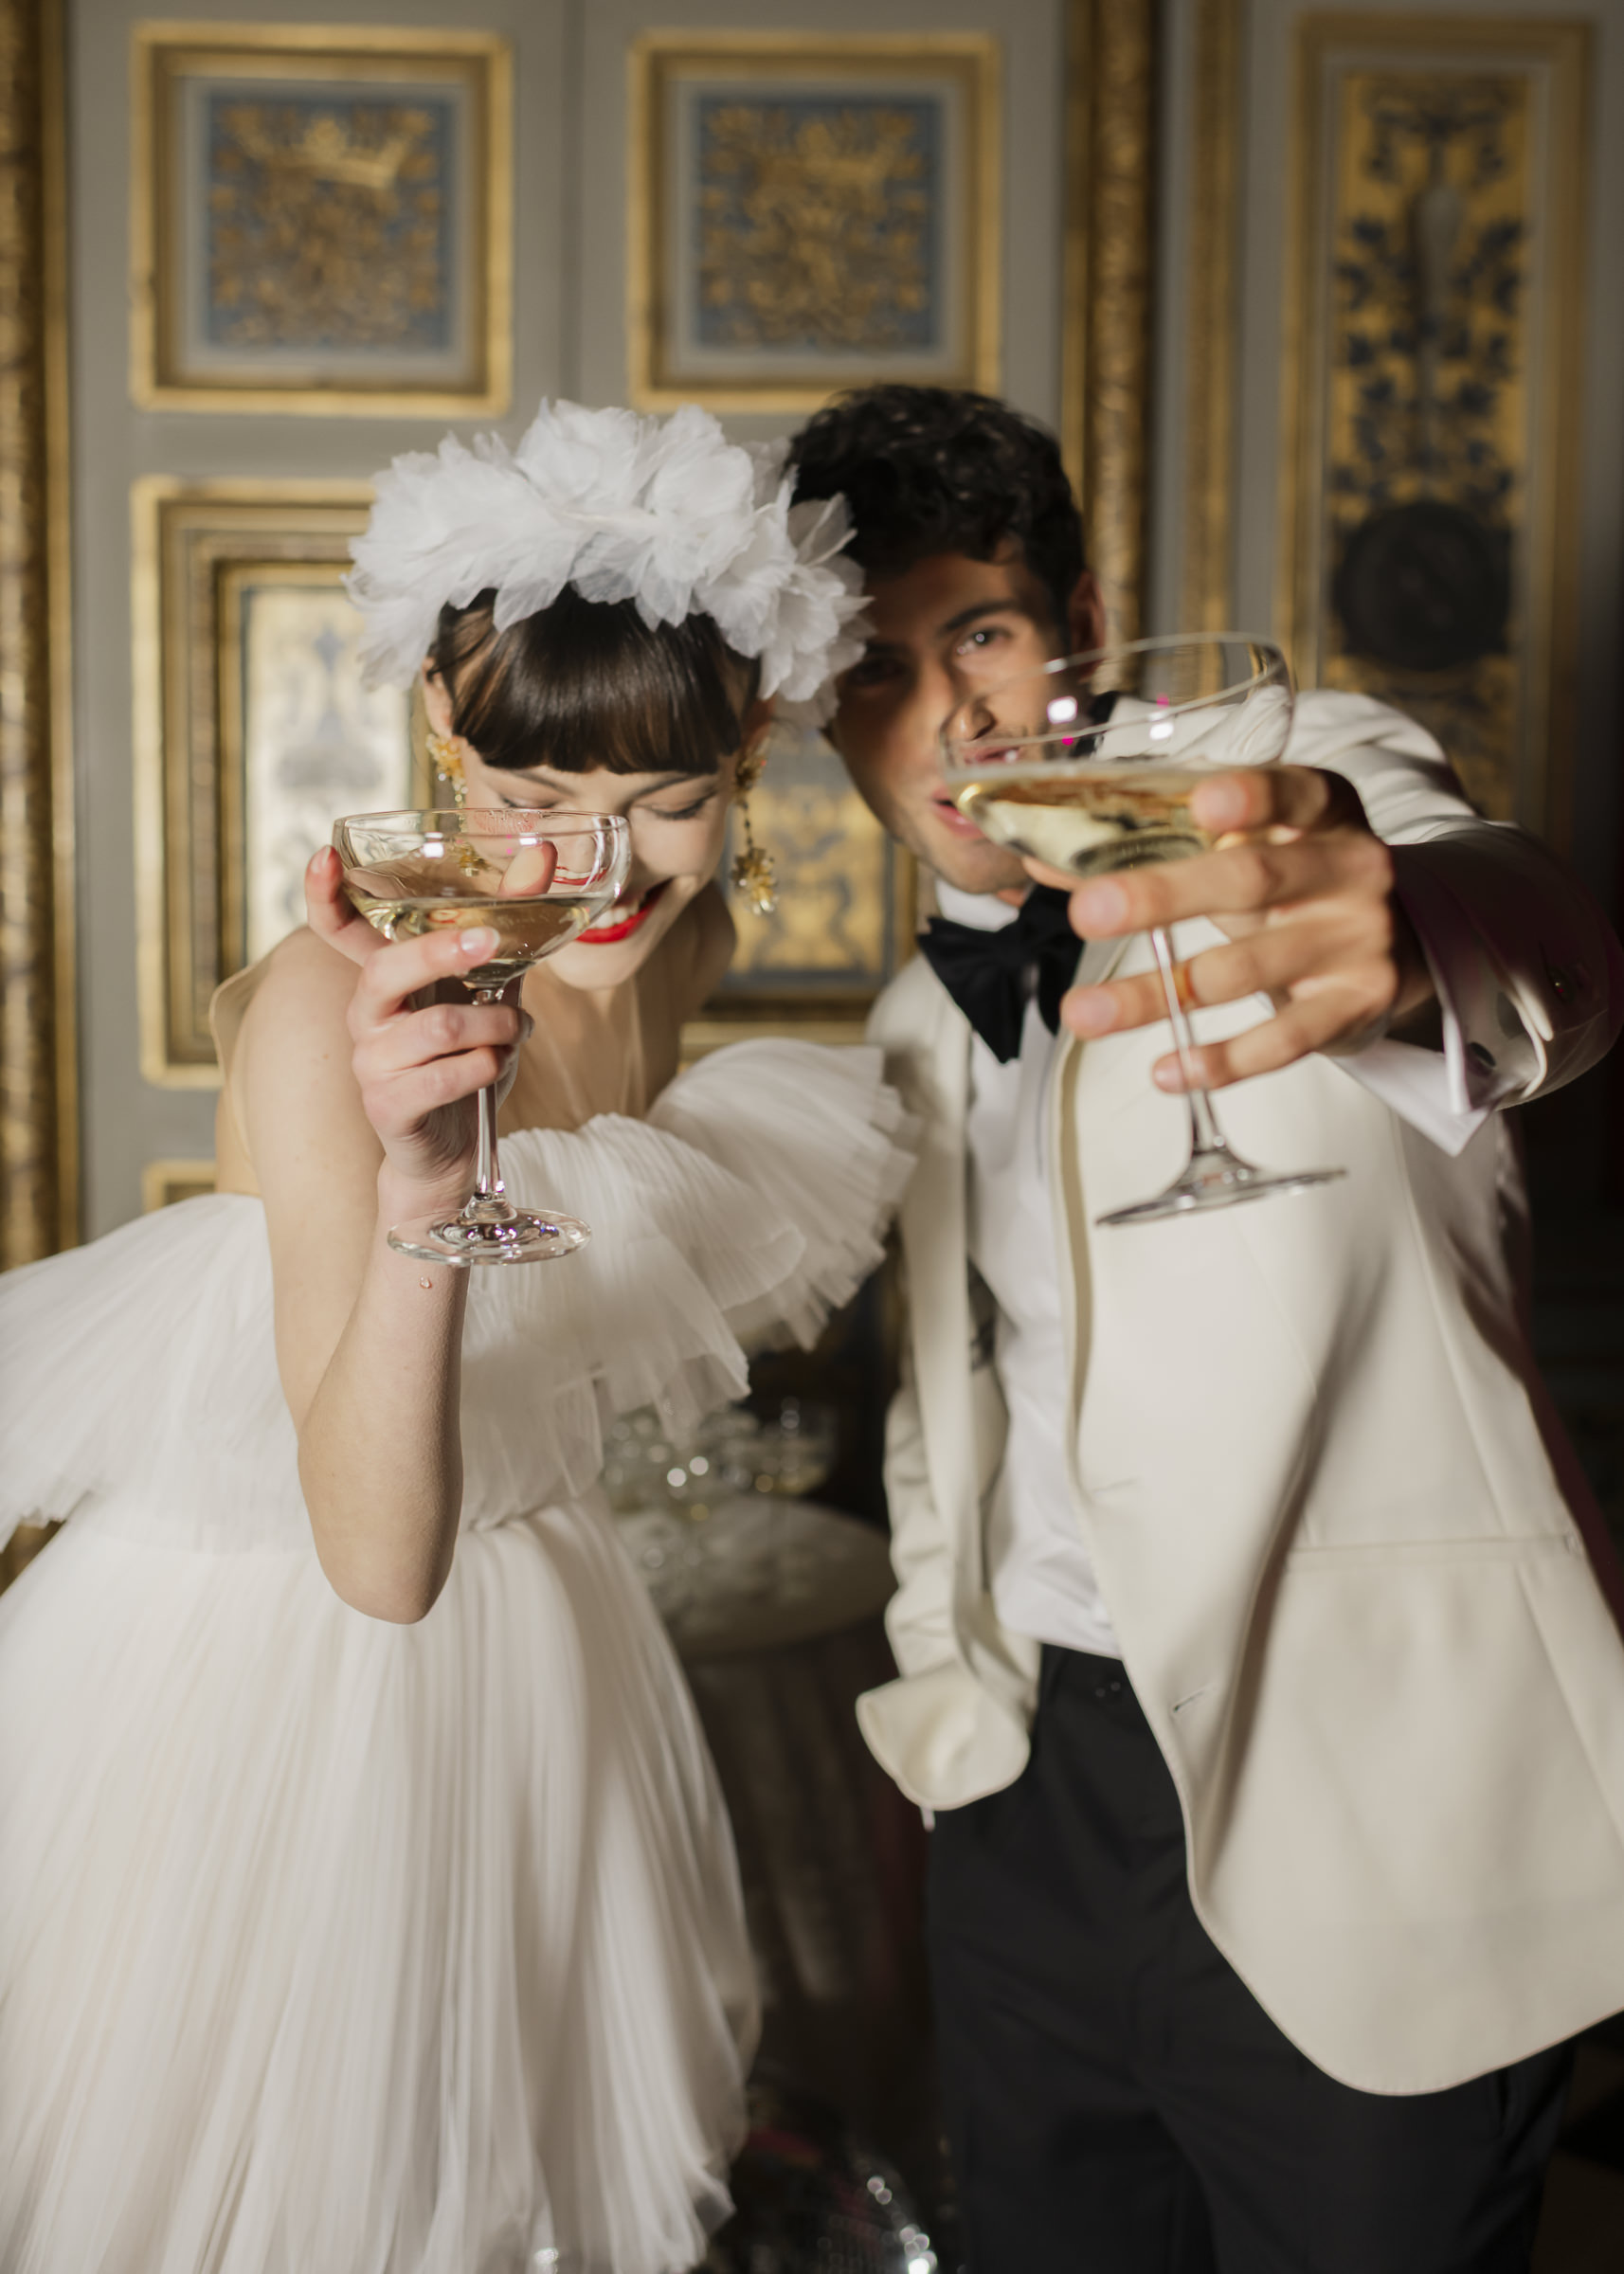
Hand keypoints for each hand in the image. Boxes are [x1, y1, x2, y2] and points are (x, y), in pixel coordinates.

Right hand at [304, 847, 531, 1191]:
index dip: (324, 895)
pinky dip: (486, 1066)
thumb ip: (509, 937)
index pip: (339, 931)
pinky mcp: (387, 1104)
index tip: (324, 855)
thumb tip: (543, 859)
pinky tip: (496, 1065)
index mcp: (385, 981)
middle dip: (441, 951)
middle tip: (488, 942)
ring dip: (493, 1024)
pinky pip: (444, 1076)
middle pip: (387, 968)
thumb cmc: (468, 1065)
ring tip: (515, 1029)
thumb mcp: (493, 995)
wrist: (456, 1153)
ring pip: (436, 1026)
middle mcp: (366, 1016)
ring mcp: (371, 1062)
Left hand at [1034, 766, 1435, 1090]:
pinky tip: (1166, 1069)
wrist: (1395, 943)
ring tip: (1083, 1014)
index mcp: (1324, 810)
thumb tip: (1046, 860)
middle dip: (1164, 897)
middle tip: (1088, 913)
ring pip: (1245, 970)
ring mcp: (1359, 939)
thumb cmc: (1295, 884)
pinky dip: (1220, 1059)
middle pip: (1252, 881)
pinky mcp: (1357, 1004)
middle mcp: (1351, 868)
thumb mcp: (1246, 852)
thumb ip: (1163, 849)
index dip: (1252, 797)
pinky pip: (1283, 1039)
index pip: (1296, 793)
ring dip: (1156, 995)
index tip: (1203, 803)